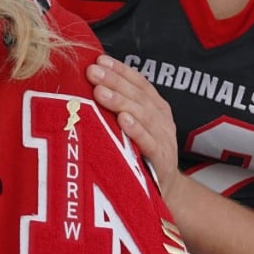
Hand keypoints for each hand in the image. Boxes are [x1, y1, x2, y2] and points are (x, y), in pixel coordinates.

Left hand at [86, 54, 181, 197]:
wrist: (164, 193)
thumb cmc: (141, 156)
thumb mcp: (133, 129)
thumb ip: (119, 108)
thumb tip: (89, 85)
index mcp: (156, 108)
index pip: (139, 83)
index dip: (120, 70)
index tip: (99, 60)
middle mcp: (162, 120)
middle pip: (138, 96)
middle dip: (115, 81)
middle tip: (93, 72)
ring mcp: (164, 140)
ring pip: (143, 115)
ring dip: (121, 101)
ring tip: (101, 92)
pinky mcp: (161, 162)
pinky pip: (149, 143)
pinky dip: (136, 130)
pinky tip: (122, 120)